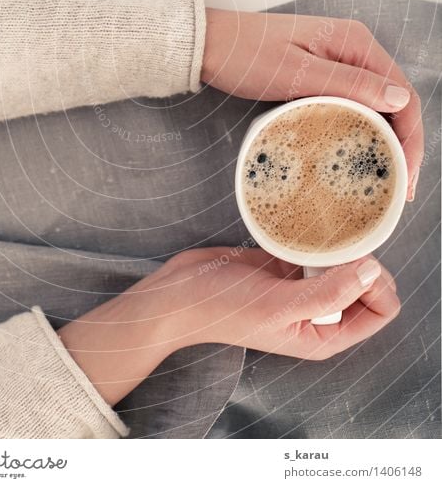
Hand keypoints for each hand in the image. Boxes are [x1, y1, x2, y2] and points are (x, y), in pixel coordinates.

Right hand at [58, 246, 398, 405]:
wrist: (180, 294)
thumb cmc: (224, 308)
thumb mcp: (279, 306)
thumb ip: (329, 293)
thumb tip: (373, 271)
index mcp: (324, 334)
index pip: (380, 309)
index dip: (375, 283)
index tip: (351, 261)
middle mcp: (318, 313)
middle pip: (367, 282)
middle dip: (360, 261)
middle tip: (333, 245)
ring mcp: (302, 286)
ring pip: (344, 262)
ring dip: (340, 246)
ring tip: (321, 233)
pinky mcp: (285, 264)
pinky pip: (317, 248)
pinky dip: (317, 237)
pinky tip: (306, 226)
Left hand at [201, 9, 422, 199]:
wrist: (210, 43)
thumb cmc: (246, 53)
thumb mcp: (297, 73)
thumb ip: (348, 84)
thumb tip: (400, 99)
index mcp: (356, 43)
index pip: (403, 94)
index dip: (411, 139)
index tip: (407, 178)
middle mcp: (355, 48)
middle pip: (396, 101)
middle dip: (405, 146)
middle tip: (402, 189)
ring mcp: (340, 61)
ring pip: (378, 105)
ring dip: (388, 140)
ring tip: (388, 179)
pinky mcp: (324, 74)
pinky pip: (356, 104)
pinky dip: (366, 130)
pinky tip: (362, 154)